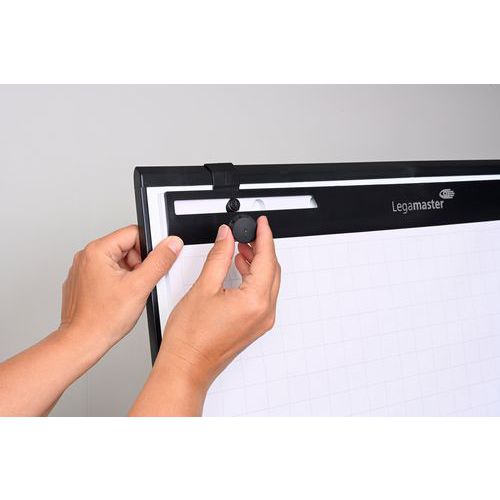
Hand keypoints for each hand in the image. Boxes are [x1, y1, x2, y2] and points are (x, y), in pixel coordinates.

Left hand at [60, 225, 183, 350]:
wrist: (82, 342)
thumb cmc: (102, 319)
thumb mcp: (140, 287)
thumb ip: (159, 261)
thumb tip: (171, 244)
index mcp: (97, 251)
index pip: (134, 233)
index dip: (149, 249)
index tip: (152, 265)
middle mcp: (86, 256)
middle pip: (126, 247)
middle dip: (138, 264)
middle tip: (138, 284)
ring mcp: (82, 269)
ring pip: (118, 260)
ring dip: (129, 274)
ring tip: (127, 294)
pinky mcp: (83, 281)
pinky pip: (106, 272)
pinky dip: (117, 282)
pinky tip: (117, 298)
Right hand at [130, 216, 280, 415]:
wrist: (186, 368)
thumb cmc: (191, 338)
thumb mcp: (203, 288)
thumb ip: (219, 257)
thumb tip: (227, 237)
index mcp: (255, 301)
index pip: (267, 259)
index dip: (264, 236)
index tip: (261, 223)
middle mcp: (264, 313)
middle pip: (272, 270)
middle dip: (262, 248)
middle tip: (250, 233)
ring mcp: (261, 321)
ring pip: (268, 283)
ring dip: (258, 263)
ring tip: (242, 249)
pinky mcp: (254, 326)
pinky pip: (262, 296)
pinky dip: (254, 279)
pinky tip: (240, 270)